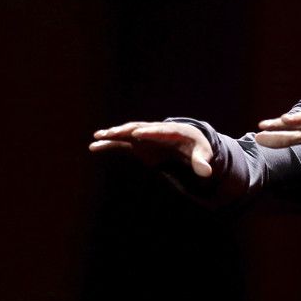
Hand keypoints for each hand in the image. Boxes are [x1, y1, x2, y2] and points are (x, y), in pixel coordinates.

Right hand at [89, 121, 213, 176]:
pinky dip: (109, 144)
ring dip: (113, 134)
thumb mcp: (203, 154)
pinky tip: (94, 147)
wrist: (189, 144)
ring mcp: (146, 137)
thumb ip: (202, 162)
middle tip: (113, 132)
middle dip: (126, 129)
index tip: (137, 134)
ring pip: (127, 133)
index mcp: (173, 132)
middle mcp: (156, 131)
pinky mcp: (138, 144)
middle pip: (140, 128)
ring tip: (99, 136)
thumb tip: (207, 172)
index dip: (149, 132)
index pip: (160, 131)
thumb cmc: (198, 147)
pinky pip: (121, 143)